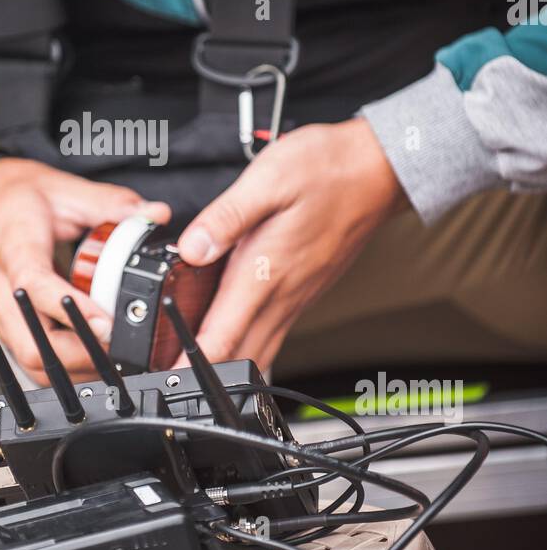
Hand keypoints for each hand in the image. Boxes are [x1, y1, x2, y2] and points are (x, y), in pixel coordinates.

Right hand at [0, 157, 169, 383]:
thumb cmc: (13, 198)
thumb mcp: (62, 189)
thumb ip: (110, 204)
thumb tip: (154, 214)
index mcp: (13, 249)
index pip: (36, 287)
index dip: (73, 311)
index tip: (107, 323)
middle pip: (32, 346)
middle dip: (80, 355)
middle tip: (120, 344)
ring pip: (30, 363)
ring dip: (73, 367)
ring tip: (110, 354)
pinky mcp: (3, 325)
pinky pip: (29, 359)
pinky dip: (61, 366)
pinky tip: (89, 354)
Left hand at [176, 118, 406, 368]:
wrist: (380, 170)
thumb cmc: (329, 169)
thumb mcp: (268, 180)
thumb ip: (225, 218)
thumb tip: (191, 248)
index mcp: (266, 271)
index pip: (224, 336)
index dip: (192, 363)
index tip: (170, 380)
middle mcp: (283, 293)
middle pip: (240, 356)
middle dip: (205, 375)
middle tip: (172, 381)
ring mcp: (297, 297)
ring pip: (260, 350)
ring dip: (228, 364)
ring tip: (193, 368)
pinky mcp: (304, 291)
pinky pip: (274, 331)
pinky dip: (249, 344)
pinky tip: (232, 335)